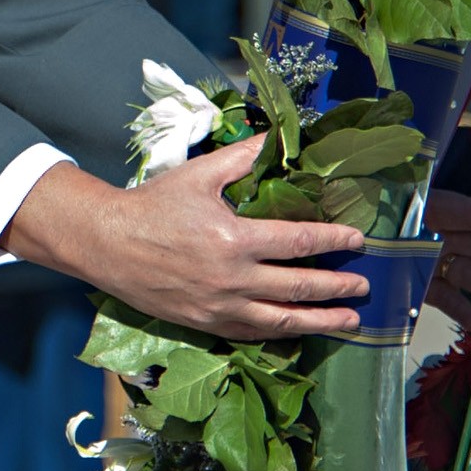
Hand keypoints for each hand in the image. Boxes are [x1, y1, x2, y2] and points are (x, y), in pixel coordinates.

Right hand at [0, 143, 369, 340]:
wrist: (107, 244)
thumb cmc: (153, 205)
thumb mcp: (200, 174)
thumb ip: (243, 157)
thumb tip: (277, 137)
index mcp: (235, 238)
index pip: (299, 242)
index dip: (333, 241)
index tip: (356, 241)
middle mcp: (233, 278)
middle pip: (299, 286)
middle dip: (337, 287)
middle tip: (363, 286)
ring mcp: (220, 306)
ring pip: (282, 320)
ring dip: (321, 321)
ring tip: (348, 322)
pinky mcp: (206, 324)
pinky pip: (252, 334)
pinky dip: (281, 334)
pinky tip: (299, 332)